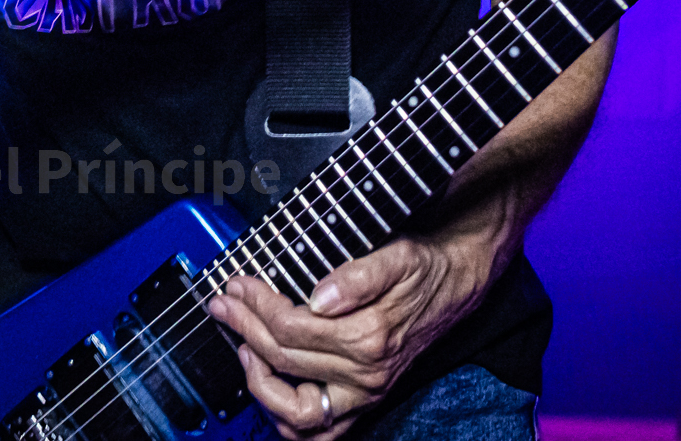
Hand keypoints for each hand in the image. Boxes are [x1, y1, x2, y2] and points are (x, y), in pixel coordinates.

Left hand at [207, 238, 473, 436]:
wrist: (457, 287)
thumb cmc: (424, 270)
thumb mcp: (398, 257)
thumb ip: (358, 276)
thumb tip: (318, 297)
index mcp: (370, 337)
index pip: (292, 327)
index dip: (257, 304)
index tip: (237, 284)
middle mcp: (367, 375)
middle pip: (285, 359)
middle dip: (245, 328)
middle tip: (223, 304)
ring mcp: (366, 394)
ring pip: (299, 413)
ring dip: (259, 383)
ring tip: (239, 346)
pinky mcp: (366, 402)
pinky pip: (321, 432)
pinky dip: (287, 418)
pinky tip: (267, 386)